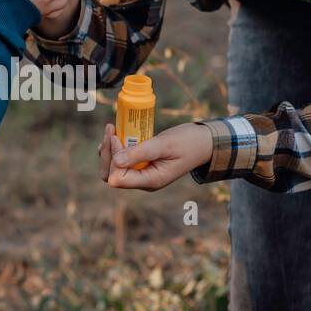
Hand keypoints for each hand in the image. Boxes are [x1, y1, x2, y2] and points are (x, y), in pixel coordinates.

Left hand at [98, 121, 214, 190]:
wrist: (203, 143)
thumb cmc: (188, 142)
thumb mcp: (165, 145)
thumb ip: (140, 153)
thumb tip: (116, 161)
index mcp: (151, 181)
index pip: (117, 178)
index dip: (113, 158)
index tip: (117, 137)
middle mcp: (143, 181)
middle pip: (111, 175)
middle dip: (107, 153)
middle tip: (111, 129)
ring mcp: (142, 174)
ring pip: (114, 168)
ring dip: (109, 150)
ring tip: (113, 129)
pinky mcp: (141, 165)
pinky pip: (121, 161)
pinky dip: (115, 149)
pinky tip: (116, 135)